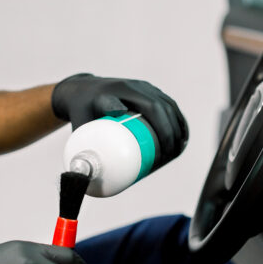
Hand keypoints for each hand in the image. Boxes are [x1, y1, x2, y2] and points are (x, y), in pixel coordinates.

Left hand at [52, 73, 188, 164]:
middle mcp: (136, 86)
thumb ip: (81, 149)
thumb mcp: (80, 124)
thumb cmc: (80, 111)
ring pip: (169, 106)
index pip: (151, 108)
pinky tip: (183, 135)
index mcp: (123, 90)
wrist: (80, 90)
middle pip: (164, 108)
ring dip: (178, 127)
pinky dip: (177, 120)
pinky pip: (168, 104)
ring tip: (177, 150)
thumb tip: (87, 176)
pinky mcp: (148, 91)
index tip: (162, 152)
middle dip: (173, 133)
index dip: (163, 129)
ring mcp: (144, 87)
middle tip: (170, 157)